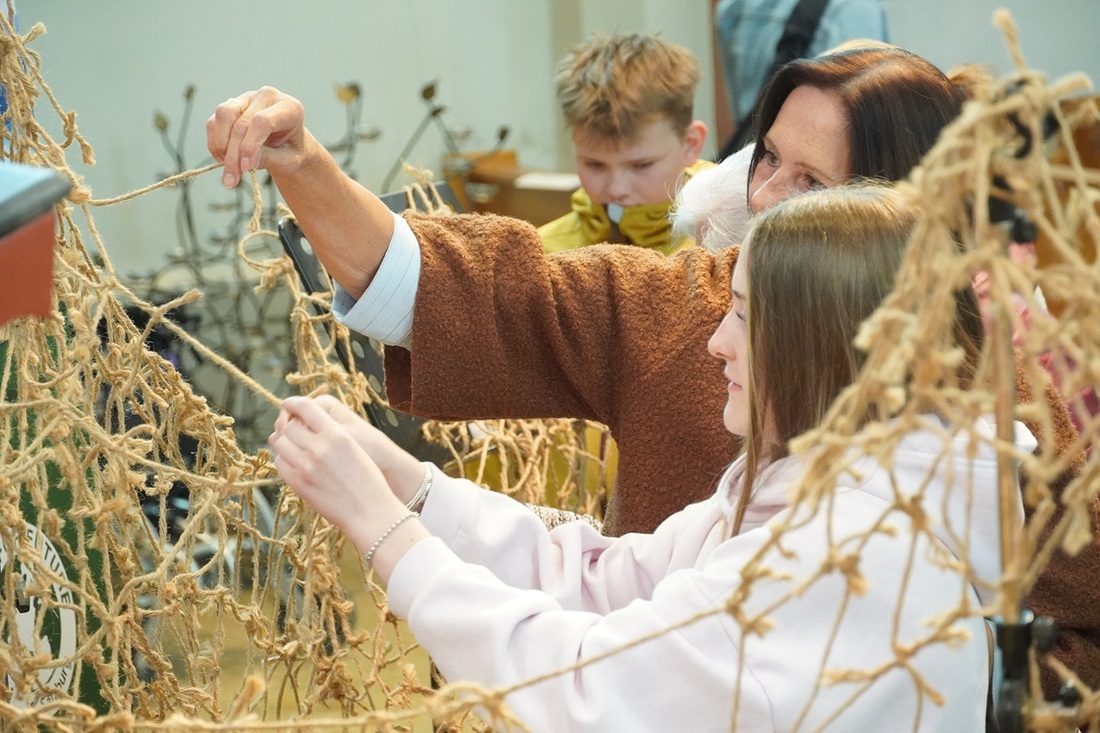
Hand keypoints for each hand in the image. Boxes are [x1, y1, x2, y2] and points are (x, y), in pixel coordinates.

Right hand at [206, 86, 307, 188]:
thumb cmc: (291, 152)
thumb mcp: (288, 160)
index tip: (245, 168)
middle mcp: (267, 97)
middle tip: (231, 180)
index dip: (250, 145)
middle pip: (241, 122)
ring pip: (223, 115)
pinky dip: (215, 144)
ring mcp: (247, 98)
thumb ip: (269, 159)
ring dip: (221, 146)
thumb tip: (243, 163)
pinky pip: (214, 122)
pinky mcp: (231, 106)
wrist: (287, 146)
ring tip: (229, 170)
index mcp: (289, 108)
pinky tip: (224, 160)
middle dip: (233, 154)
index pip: (262, 121)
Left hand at [272, 395, 424, 503]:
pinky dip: (283, 458)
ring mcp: (306, 466)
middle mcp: (319, 447)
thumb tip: (307, 420)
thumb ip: (331, 432)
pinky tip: (294, 461)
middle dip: (287, 424)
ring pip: (280, 443)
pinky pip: (280, 463)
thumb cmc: (367, 479)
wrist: (369, 511)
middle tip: (290, 427)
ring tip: (292, 444)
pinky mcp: (298, 483)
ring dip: (283, 441)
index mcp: (337, 434)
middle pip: (288, 425)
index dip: (293, 403)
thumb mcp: (354, 446)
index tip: (288, 404)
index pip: (306, 407)